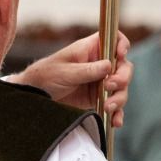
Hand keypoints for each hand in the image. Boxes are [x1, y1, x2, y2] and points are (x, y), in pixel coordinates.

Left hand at [7, 31, 131, 127]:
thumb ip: (87, 70)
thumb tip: (109, 65)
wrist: (37, 96)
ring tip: (108, 108)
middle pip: (123, 66)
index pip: (113, 39)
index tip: (121, 55)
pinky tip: (115, 121)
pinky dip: (117, 113)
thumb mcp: (65, 72)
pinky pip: (114, 105)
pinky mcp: (99, 98)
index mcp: (90, 49)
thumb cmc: (47, 75)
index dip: (121, 44)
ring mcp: (100, 82)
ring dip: (119, 98)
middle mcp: (99, 64)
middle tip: (110, 87)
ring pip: (121, 87)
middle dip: (122, 78)